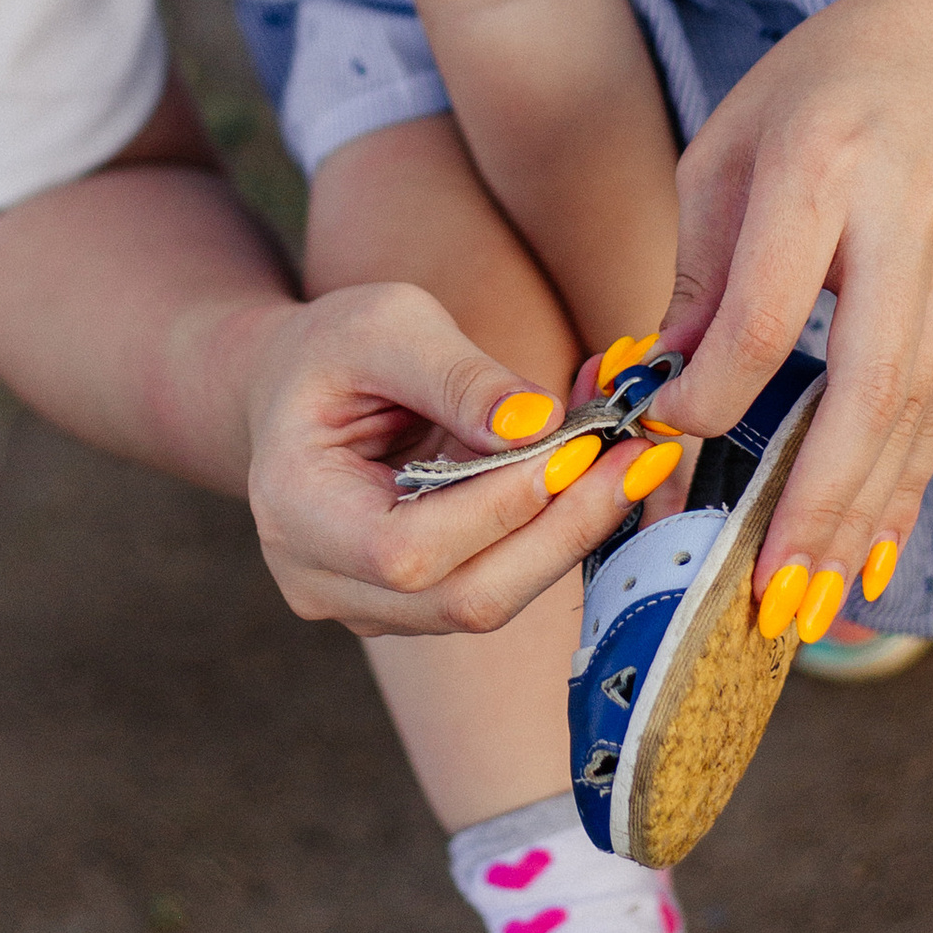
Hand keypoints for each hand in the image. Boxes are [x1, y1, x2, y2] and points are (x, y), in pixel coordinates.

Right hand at [243, 282, 643, 634]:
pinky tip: (592, 478)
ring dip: (570, 534)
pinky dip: (553, 534)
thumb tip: (540, 426)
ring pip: (490, 602)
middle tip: (638, 460)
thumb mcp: (385, 325)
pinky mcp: (415, 605)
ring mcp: (369, 607)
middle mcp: (321, 582)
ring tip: (628, 460)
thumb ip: (458, 375)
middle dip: (561, 531)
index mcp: (294, 511)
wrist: (294, 388)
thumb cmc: (332, 349)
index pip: (407, 551)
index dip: (501, 508)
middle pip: (462, 599)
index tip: (580, 443)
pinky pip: (497, 585)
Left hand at [647, 0, 932, 633]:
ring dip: (861, 522)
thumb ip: (702, 267)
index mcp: (825, 168)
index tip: (664, 432)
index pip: (770, 311)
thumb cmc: (835, 78)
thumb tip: (660, 387)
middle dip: (814, 506)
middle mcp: (910, 230)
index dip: (715, 389)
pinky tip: (868, 555)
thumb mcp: (736, 141)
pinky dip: (904, 491)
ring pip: (914, 422)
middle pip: (866, 392)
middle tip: (765, 601)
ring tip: (806, 607)